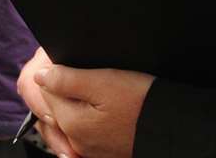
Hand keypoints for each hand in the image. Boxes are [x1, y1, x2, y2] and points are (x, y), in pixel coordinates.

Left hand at [24, 49, 153, 157]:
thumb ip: (66, 79)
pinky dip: (91, 119)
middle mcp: (77, 141)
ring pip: (73, 119)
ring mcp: (91, 150)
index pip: (47, 90)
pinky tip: (107, 110)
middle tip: (93, 78)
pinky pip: (88, 132)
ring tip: (102, 93)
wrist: (174, 127)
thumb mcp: (104, 81)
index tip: (79, 66)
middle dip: (67, 90)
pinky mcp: (105, 151)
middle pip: (58, 107)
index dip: (59, 72)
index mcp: (71, 122)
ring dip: (79, 104)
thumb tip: (41, 76)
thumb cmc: (142, 103)